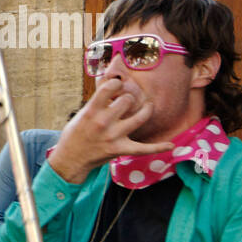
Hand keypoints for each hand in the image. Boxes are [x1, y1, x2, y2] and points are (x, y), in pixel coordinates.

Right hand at [47, 76, 173, 183]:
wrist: (70, 159)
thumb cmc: (75, 134)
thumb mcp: (82, 114)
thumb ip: (98, 102)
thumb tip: (113, 83)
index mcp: (91, 111)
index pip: (110, 88)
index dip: (117, 83)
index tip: (118, 85)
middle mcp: (103, 122)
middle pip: (127, 100)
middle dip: (128, 98)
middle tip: (127, 101)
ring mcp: (113, 136)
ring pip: (140, 117)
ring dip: (146, 109)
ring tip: (148, 106)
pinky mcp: (119, 149)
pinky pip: (143, 149)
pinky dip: (158, 147)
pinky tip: (170, 146)